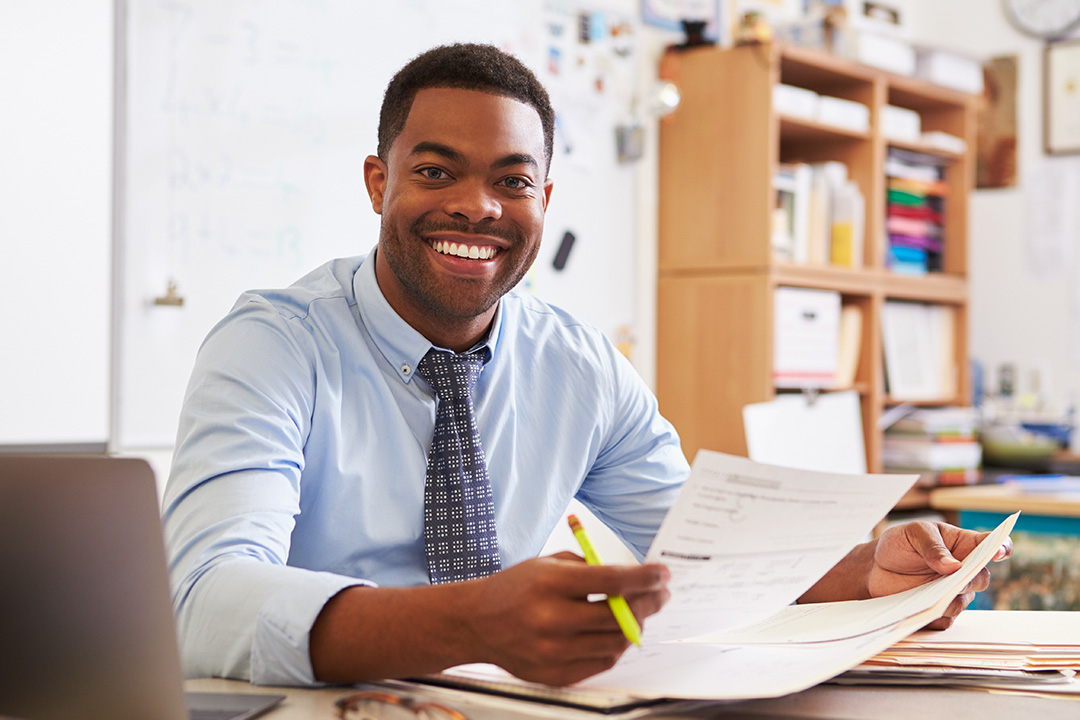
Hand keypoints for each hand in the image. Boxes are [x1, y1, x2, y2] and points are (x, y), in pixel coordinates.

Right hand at [471, 553, 669, 685]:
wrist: (476, 622)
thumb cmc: (514, 588)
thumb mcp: (548, 563)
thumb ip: (590, 569)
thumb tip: (633, 579)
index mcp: (551, 584)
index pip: (613, 581)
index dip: (645, 578)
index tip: (662, 574)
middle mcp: (552, 618)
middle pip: (620, 615)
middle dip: (649, 602)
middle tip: (659, 594)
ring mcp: (553, 650)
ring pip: (616, 643)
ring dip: (634, 626)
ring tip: (635, 614)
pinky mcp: (554, 674)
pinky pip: (602, 663)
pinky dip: (614, 647)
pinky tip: (613, 633)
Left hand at [868, 521, 1012, 628]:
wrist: (876, 568)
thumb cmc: (900, 544)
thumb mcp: (913, 534)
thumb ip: (932, 546)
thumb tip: (954, 566)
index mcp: (963, 545)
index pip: (991, 545)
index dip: (1001, 548)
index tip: (998, 552)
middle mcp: (964, 571)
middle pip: (981, 578)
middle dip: (971, 579)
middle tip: (956, 577)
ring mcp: (953, 593)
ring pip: (962, 601)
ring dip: (949, 599)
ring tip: (931, 596)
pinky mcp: (940, 612)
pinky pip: (944, 620)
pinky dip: (934, 616)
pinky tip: (921, 611)